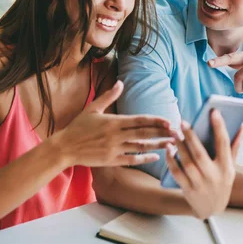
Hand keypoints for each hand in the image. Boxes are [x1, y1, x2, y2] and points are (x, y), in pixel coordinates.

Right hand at [54, 81, 178, 166]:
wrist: (64, 147)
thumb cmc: (78, 127)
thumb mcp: (93, 108)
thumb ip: (109, 96)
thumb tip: (120, 82)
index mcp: (113, 121)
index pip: (139, 120)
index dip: (155, 121)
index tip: (169, 121)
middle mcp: (116, 135)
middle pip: (144, 133)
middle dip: (162, 133)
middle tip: (178, 133)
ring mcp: (114, 149)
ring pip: (140, 147)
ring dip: (157, 146)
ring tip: (172, 145)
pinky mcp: (111, 161)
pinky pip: (131, 160)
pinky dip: (144, 159)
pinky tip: (156, 157)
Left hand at [165, 110, 242, 219]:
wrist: (212, 210)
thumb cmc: (222, 182)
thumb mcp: (231, 167)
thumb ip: (235, 146)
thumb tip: (242, 125)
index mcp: (226, 167)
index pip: (223, 143)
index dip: (219, 126)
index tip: (214, 112)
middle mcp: (214, 176)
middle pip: (200, 153)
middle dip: (191, 136)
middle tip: (183, 122)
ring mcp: (200, 184)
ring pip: (187, 162)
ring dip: (179, 146)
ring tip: (175, 133)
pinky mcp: (188, 189)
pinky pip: (177, 172)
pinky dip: (171, 160)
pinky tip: (169, 149)